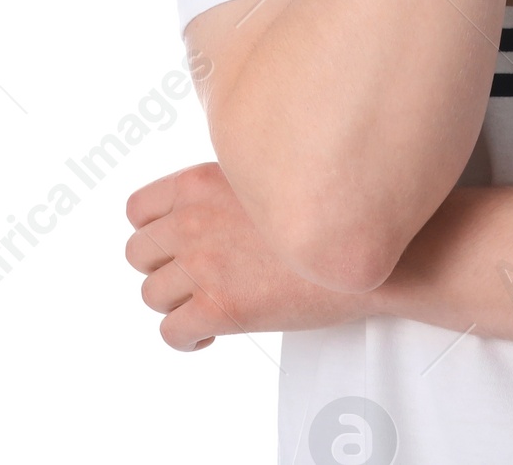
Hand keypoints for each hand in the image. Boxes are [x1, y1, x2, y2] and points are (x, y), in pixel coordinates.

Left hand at [124, 161, 380, 349]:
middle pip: (138, 254)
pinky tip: (210, 334)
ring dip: (176, 303)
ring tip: (205, 306)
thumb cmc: (335, 211)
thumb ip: (232, 186)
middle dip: (162, 268)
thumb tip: (217, 205)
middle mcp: (196, 218)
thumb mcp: (273, 174)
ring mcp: (204, 263)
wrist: (374, 249)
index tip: (172, 243)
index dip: (152, 230)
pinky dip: (186, 338)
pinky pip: (171, 333)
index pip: (139, 209)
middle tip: (191, 277)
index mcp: (206, 179)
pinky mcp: (219, 307)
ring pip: (151, 295)